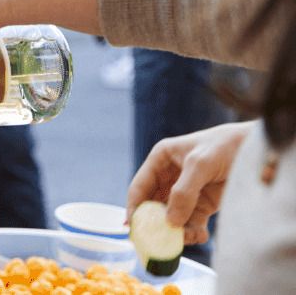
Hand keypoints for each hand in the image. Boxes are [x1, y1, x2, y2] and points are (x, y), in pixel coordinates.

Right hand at [126, 121, 254, 245]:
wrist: (254, 149)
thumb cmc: (222, 146)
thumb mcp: (199, 164)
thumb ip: (183, 192)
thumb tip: (170, 221)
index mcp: (161, 160)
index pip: (140, 187)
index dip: (135, 207)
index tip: (133, 228)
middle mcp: (169, 176)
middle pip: (154, 205)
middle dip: (158, 223)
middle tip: (161, 240)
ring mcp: (186, 191)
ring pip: (173, 216)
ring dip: (177, 230)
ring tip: (189, 238)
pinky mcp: (203, 203)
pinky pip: (191, 222)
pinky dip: (193, 232)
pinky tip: (200, 235)